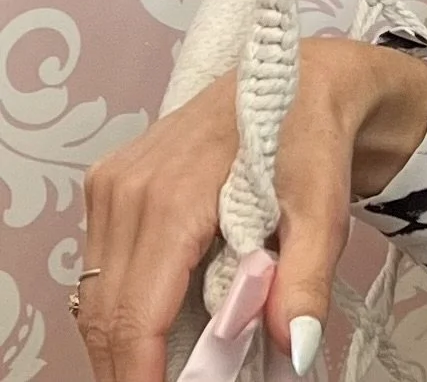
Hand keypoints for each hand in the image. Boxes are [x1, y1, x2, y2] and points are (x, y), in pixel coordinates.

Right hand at [75, 37, 426, 381]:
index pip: (137, 315)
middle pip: (109, 314)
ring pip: (98, 296)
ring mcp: (113, 183)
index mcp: (174, 195)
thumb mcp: (324, 210)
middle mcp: (129, 187)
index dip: (143, 373)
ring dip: (128, 340)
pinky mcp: (110, 182)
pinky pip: (101, 267)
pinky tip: (163, 319)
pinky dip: (126, 305)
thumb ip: (305, 281)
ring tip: (175, 362)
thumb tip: (296, 349)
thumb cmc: (315, 140)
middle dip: (135, 366)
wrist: (311, 78)